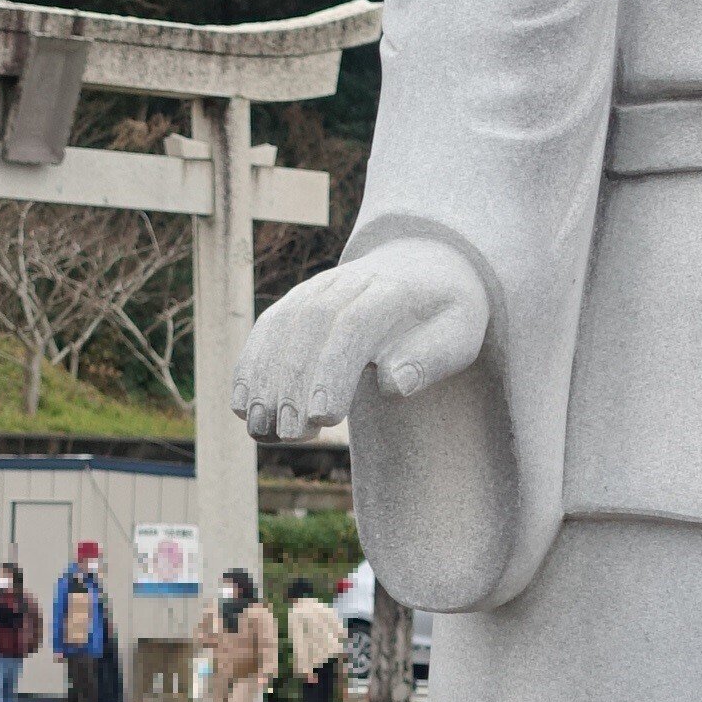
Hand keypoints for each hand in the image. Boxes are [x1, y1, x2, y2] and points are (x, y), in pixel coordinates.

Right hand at [232, 243, 491, 438]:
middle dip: (294, 383)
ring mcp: (316, 289)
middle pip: (310, 327)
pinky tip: (244, 406)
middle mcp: (348, 284)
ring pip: (280, 328)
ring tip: (264, 429)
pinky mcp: (296, 302)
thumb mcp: (458, 335)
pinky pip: (265, 331)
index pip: (354, 325)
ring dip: (265, 380)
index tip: (324, 418)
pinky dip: (250, 367)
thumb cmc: (443, 314)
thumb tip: (392, 381)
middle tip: (292, 434)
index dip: (334, 371)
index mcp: (393, 291)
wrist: (422, 267)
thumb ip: (429, 359)